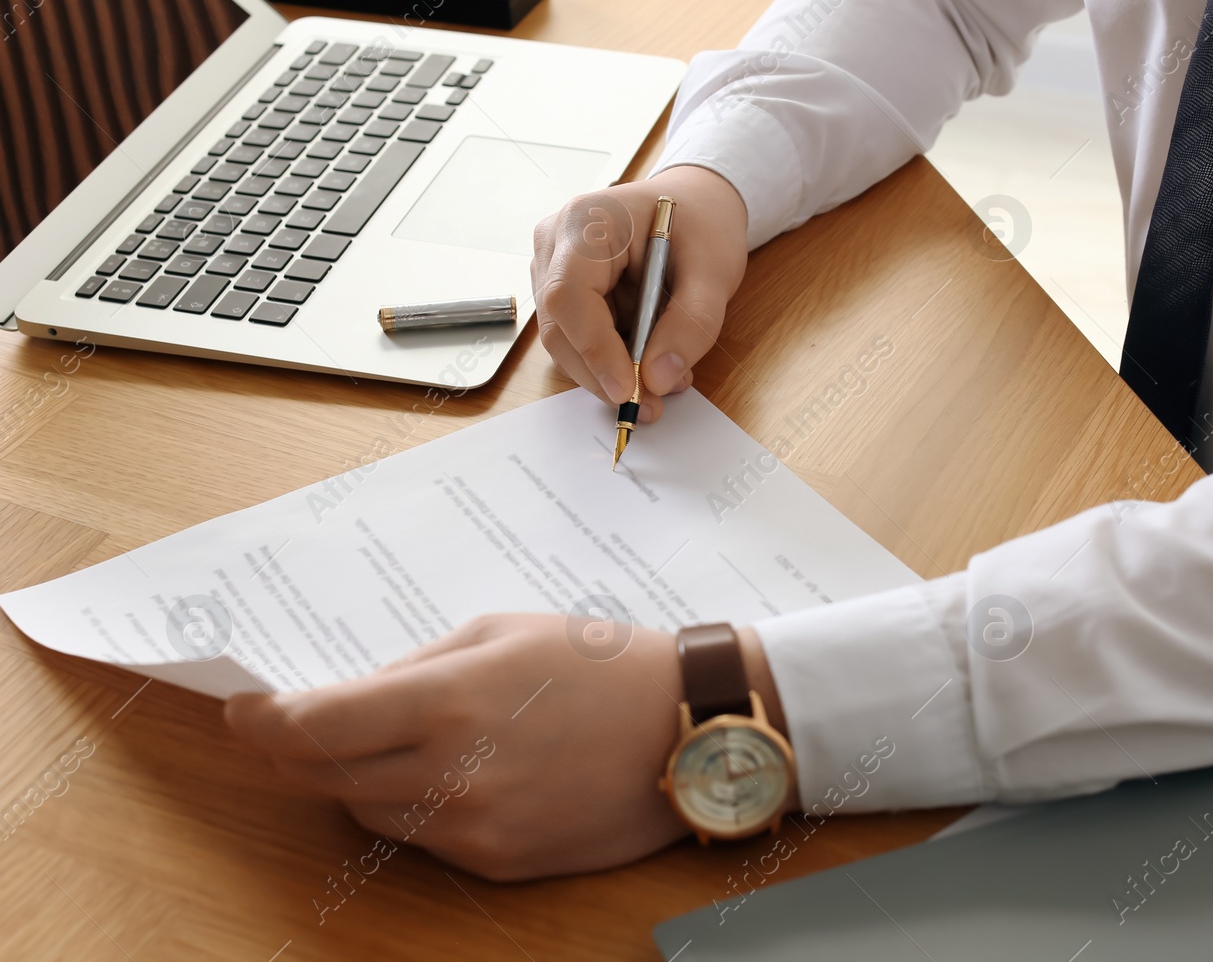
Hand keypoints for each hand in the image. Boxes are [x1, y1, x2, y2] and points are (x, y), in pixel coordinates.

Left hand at [224, 615, 689, 881]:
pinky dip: (413, 807)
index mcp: (448, 702)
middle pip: (325, 778)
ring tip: (394, 741)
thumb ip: (416, 665)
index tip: (243, 708)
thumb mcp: (503, 630)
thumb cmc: (601, 663)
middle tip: (297, 724)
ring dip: (357, 779)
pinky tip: (452, 772)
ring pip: (368, 813)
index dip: (262, 720)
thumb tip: (351, 697)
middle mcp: (451, 775)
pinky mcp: (498, 863)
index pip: (314, 727)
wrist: (689, 729)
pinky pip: (422, 839)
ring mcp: (474, 828)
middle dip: (299, 750)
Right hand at [532, 165, 748, 424]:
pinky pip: (578, 338)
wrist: (695, 204)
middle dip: (604, 374)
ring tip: (665, 381)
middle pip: (560, 327)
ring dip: (611, 372)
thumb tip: (658, 379)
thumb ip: (691, 325)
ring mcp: (552, 266)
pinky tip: (651, 362)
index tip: (629, 390)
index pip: (569, 296)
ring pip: (566, 341)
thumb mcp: (714, 272)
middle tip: (651, 405)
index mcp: (587, 221)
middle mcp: (556, 242)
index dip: (594, 350)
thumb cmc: (701, 224)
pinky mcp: (563, 291)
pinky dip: (612, 360)